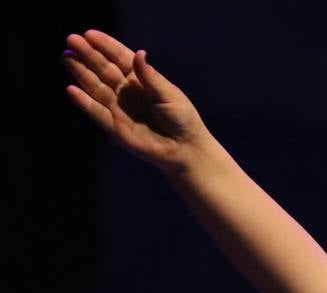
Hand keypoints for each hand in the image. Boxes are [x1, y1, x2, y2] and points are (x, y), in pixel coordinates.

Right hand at [63, 30, 210, 171]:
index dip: (105, 46)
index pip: (120, 59)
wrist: (185, 149)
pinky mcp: (114, 127)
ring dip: (80, 72)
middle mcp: (126, 91)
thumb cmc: (181, 119)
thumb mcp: (168, 94)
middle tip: (71, 40)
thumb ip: (150, 76)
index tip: (89, 34)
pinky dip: (84, 102)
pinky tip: (72, 89)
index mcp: (141, 80)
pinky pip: (96, 112)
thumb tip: (139, 53)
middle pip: (103, 70)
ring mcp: (118, 108)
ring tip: (66, 56)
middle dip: (87, 55)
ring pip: (95, 87)